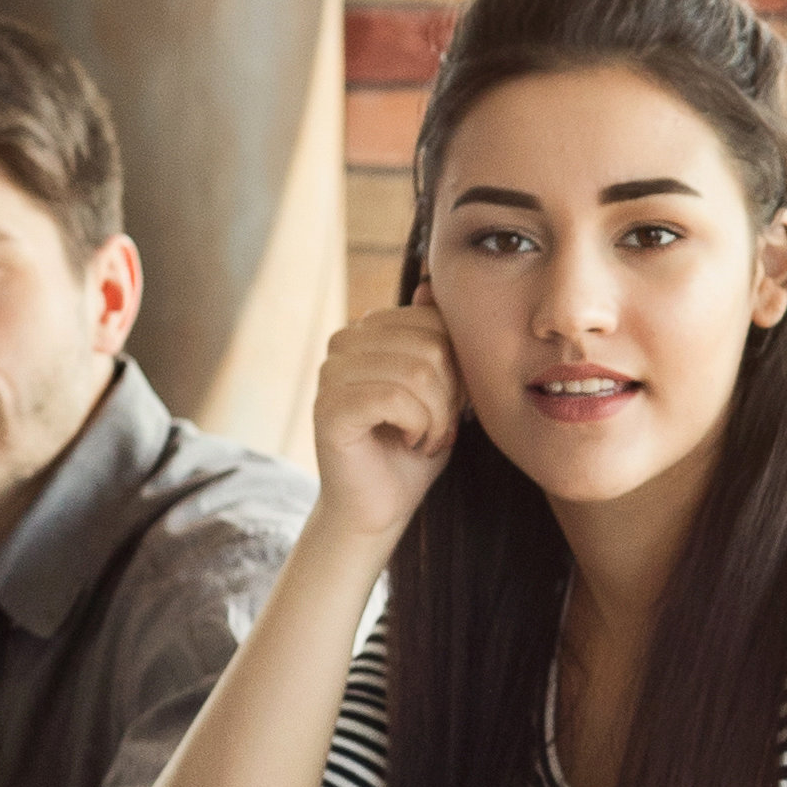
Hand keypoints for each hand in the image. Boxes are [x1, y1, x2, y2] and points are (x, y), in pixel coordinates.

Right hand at [307, 301, 465, 544]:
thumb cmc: (413, 445)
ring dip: (437, 416)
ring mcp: (331, 372)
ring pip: (417, 372)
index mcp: (369, 329)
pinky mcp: (328, 407)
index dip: (459, 367)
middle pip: (431, 345)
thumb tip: (430, 281)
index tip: (452, 404)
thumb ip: (436, 338)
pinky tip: (411, 442)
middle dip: (451, 394)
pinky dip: (419, 427)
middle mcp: (344, 342)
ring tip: (426, 438)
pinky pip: (395, 398)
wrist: (382, 505)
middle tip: (441, 427)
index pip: (435, 321)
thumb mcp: (440, 385)